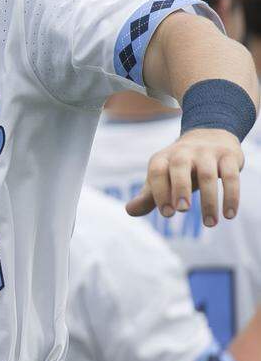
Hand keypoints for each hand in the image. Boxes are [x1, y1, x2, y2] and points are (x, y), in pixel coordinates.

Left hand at [127, 128, 243, 226]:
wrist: (210, 136)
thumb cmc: (181, 167)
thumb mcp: (163, 178)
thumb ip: (148, 196)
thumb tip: (129, 211)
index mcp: (163, 158)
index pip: (157, 171)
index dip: (159, 191)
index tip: (167, 214)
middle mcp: (183, 152)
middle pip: (179, 167)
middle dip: (180, 188)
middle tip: (183, 210)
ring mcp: (207, 152)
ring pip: (207, 175)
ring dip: (209, 201)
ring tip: (210, 224)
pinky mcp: (228, 156)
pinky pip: (231, 176)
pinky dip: (231, 196)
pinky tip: (229, 215)